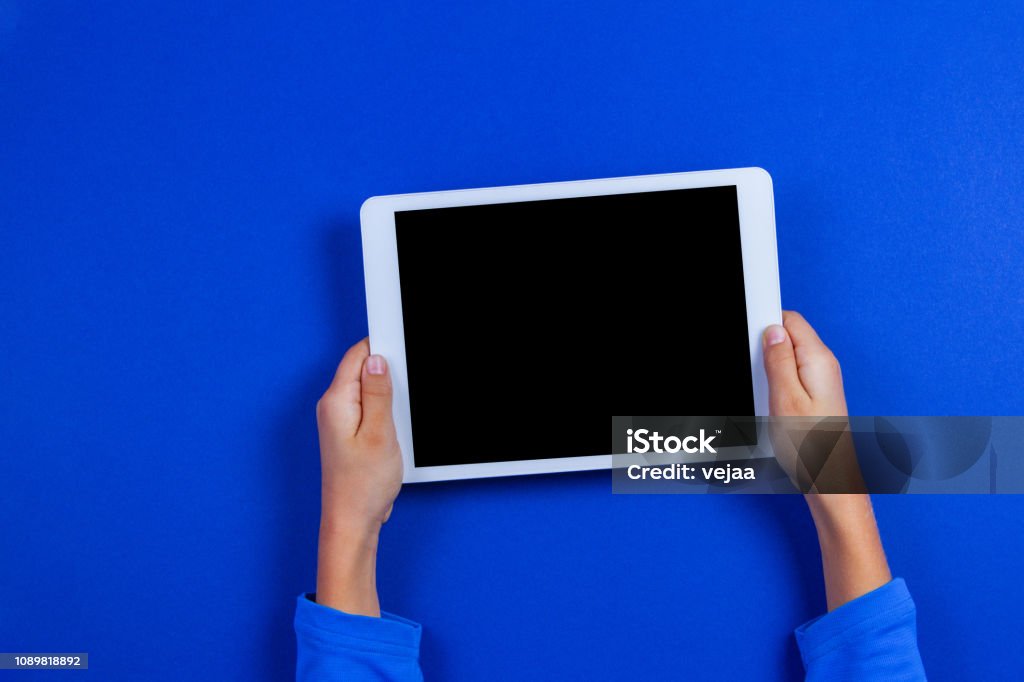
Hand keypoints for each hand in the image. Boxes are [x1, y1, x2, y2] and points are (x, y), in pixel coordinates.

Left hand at [314, 338, 402, 615]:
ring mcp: (339, 420)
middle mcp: (333, 407)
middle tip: (404, 393)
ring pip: (368, 390)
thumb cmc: (362, 485)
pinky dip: (384, 411)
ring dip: (387, 396)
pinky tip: (394, 429)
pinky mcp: (349, 432)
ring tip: (397, 419)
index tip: (402, 343)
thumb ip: (379, 393)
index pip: (356, 356)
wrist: (352, 521)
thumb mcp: (380, 433)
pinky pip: (368, 408)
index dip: (380, 346)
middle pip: (362, 370)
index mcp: (336, 401)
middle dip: (387, 373)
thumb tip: (377, 360)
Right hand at [762, 310, 861, 492]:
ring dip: (770, 368)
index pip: (791, 320)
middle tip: (755, 372)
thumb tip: (772, 331)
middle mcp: (824, 367)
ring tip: (764, 393)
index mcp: (818, 360)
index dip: (766, 322)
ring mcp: (822, 381)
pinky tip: (771, 403)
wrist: (828, 481)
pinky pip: (792, 376)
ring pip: (788, 358)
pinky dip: (777, 383)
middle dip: (766, 348)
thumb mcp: (784, 399)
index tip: (748, 333)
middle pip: (789, 337)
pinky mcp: (816, 396)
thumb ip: (778, 360)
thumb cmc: (810, 447)